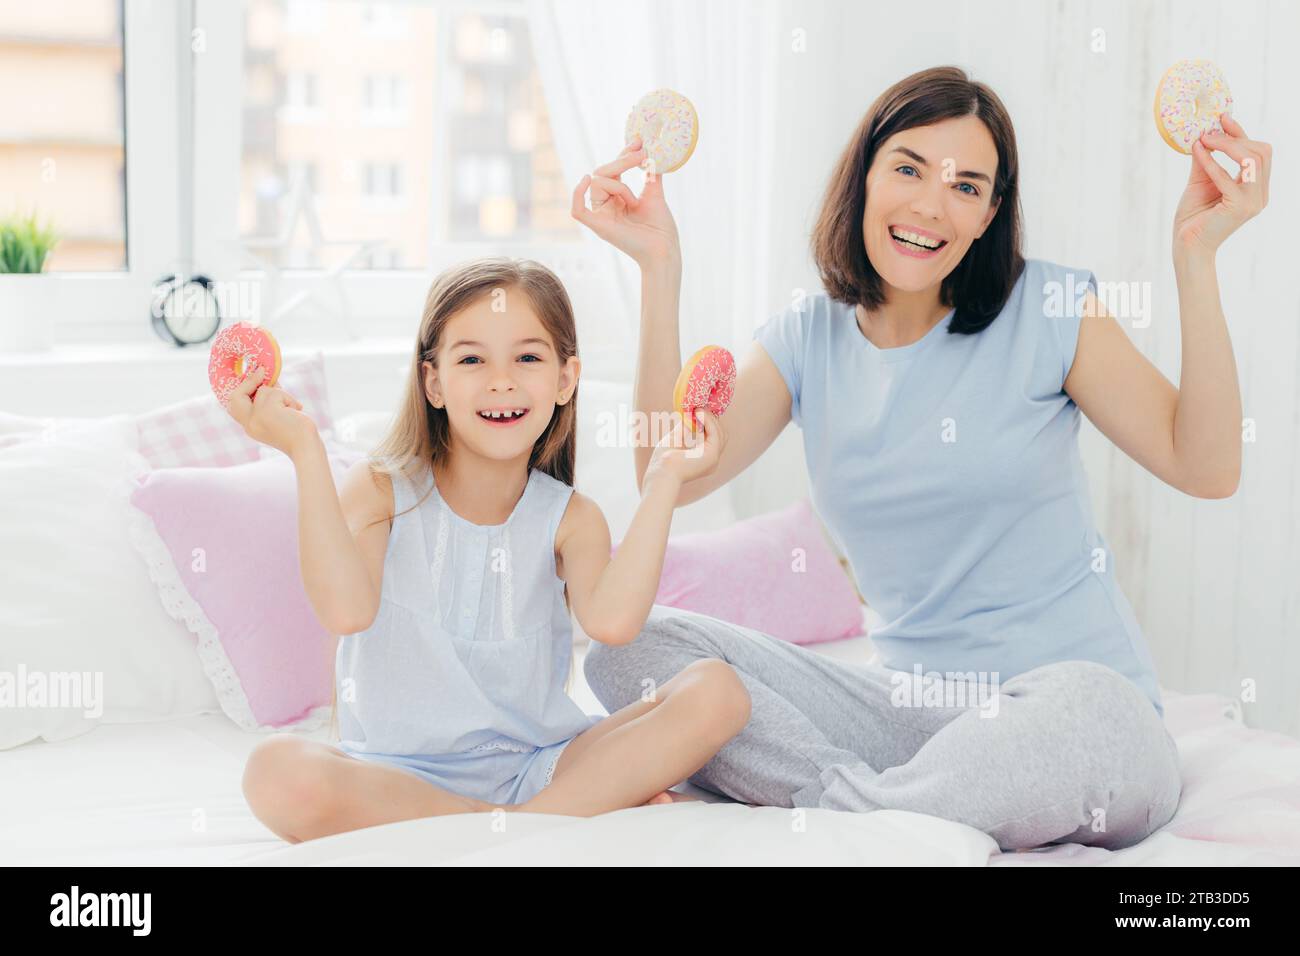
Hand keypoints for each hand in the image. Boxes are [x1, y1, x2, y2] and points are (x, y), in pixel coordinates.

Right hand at [223, 364, 317, 457]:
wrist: (307, 447)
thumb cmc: (298, 432)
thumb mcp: (278, 415)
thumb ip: (269, 400)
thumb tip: (267, 378)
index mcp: (250, 427)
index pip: (234, 405)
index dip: (243, 389)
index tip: (256, 377)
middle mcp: (248, 424)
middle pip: (235, 396)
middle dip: (248, 382)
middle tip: (262, 372)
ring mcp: (255, 417)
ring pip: (263, 390)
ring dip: (282, 394)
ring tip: (292, 408)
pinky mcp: (266, 412)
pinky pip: (276, 392)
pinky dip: (289, 398)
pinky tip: (296, 410)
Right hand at [570, 136, 680, 267]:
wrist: (664, 249)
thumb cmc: (661, 228)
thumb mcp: (655, 193)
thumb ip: (651, 173)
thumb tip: (652, 150)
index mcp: (618, 199)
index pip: (613, 170)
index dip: (623, 155)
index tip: (639, 142)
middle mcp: (607, 206)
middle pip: (602, 173)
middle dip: (622, 162)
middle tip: (642, 155)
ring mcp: (601, 216)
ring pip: (598, 183)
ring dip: (619, 185)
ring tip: (635, 200)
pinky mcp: (598, 227)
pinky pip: (577, 210)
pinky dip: (577, 194)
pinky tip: (586, 179)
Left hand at [644, 408, 723, 486]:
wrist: (661, 472)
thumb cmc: (663, 460)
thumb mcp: (676, 438)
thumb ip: (685, 427)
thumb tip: (690, 412)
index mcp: (704, 460)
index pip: (714, 439)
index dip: (709, 424)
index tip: (700, 410)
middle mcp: (711, 461)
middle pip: (721, 435)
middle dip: (712, 420)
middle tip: (700, 408)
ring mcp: (714, 459)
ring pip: (720, 433)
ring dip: (710, 418)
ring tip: (698, 409)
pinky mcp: (712, 455)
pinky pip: (715, 433)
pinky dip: (708, 420)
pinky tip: (698, 413)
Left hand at [1174, 112, 1270, 256]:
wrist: (1186, 245)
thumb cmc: (1193, 216)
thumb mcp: (1201, 181)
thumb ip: (1207, 160)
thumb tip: (1204, 134)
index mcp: (1256, 188)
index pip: (1258, 153)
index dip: (1241, 133)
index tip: (1222, 118)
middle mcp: (1260, 194)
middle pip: (1261, 152)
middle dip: (1235, 137)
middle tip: (1209, 131)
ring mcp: (1254, 202)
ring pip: (1253, 160)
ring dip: (1226, 145)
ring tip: (1203, 140)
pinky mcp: (1240, 207)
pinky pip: (1229, 177)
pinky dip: (1213, 162)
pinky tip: (1198, 152)